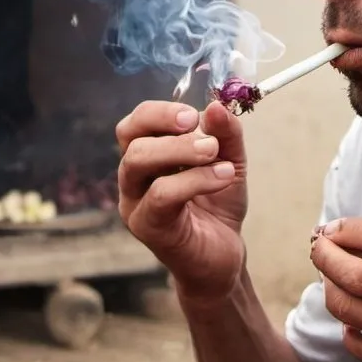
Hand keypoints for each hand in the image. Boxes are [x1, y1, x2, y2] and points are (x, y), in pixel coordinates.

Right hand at [116, 100, 247, 300]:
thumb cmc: (218, 208)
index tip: (194, 114)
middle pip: (132, 139)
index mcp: (147, 157)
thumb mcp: (230, 163)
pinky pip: (162, 194)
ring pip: (138, 161)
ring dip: (181, 150)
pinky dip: (195, 180)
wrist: (223, 256)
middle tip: (207, 137)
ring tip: (216, 154)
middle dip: (169, 127)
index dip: (160, 112)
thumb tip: (217, 105)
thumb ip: (226, 135)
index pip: (135, 124)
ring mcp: (135, 203)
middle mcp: (133, 178)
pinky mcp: (146, 226)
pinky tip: (223, 178)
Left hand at [308, 217, 361, 361]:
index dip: (347, 228)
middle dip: (325, 254)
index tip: (334, 227)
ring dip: (329, 286)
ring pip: (346, 308)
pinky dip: (348, 325)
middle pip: (352, 273)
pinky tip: (354, 313)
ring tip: (332, 276)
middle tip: (317, 245)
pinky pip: (358, 343)